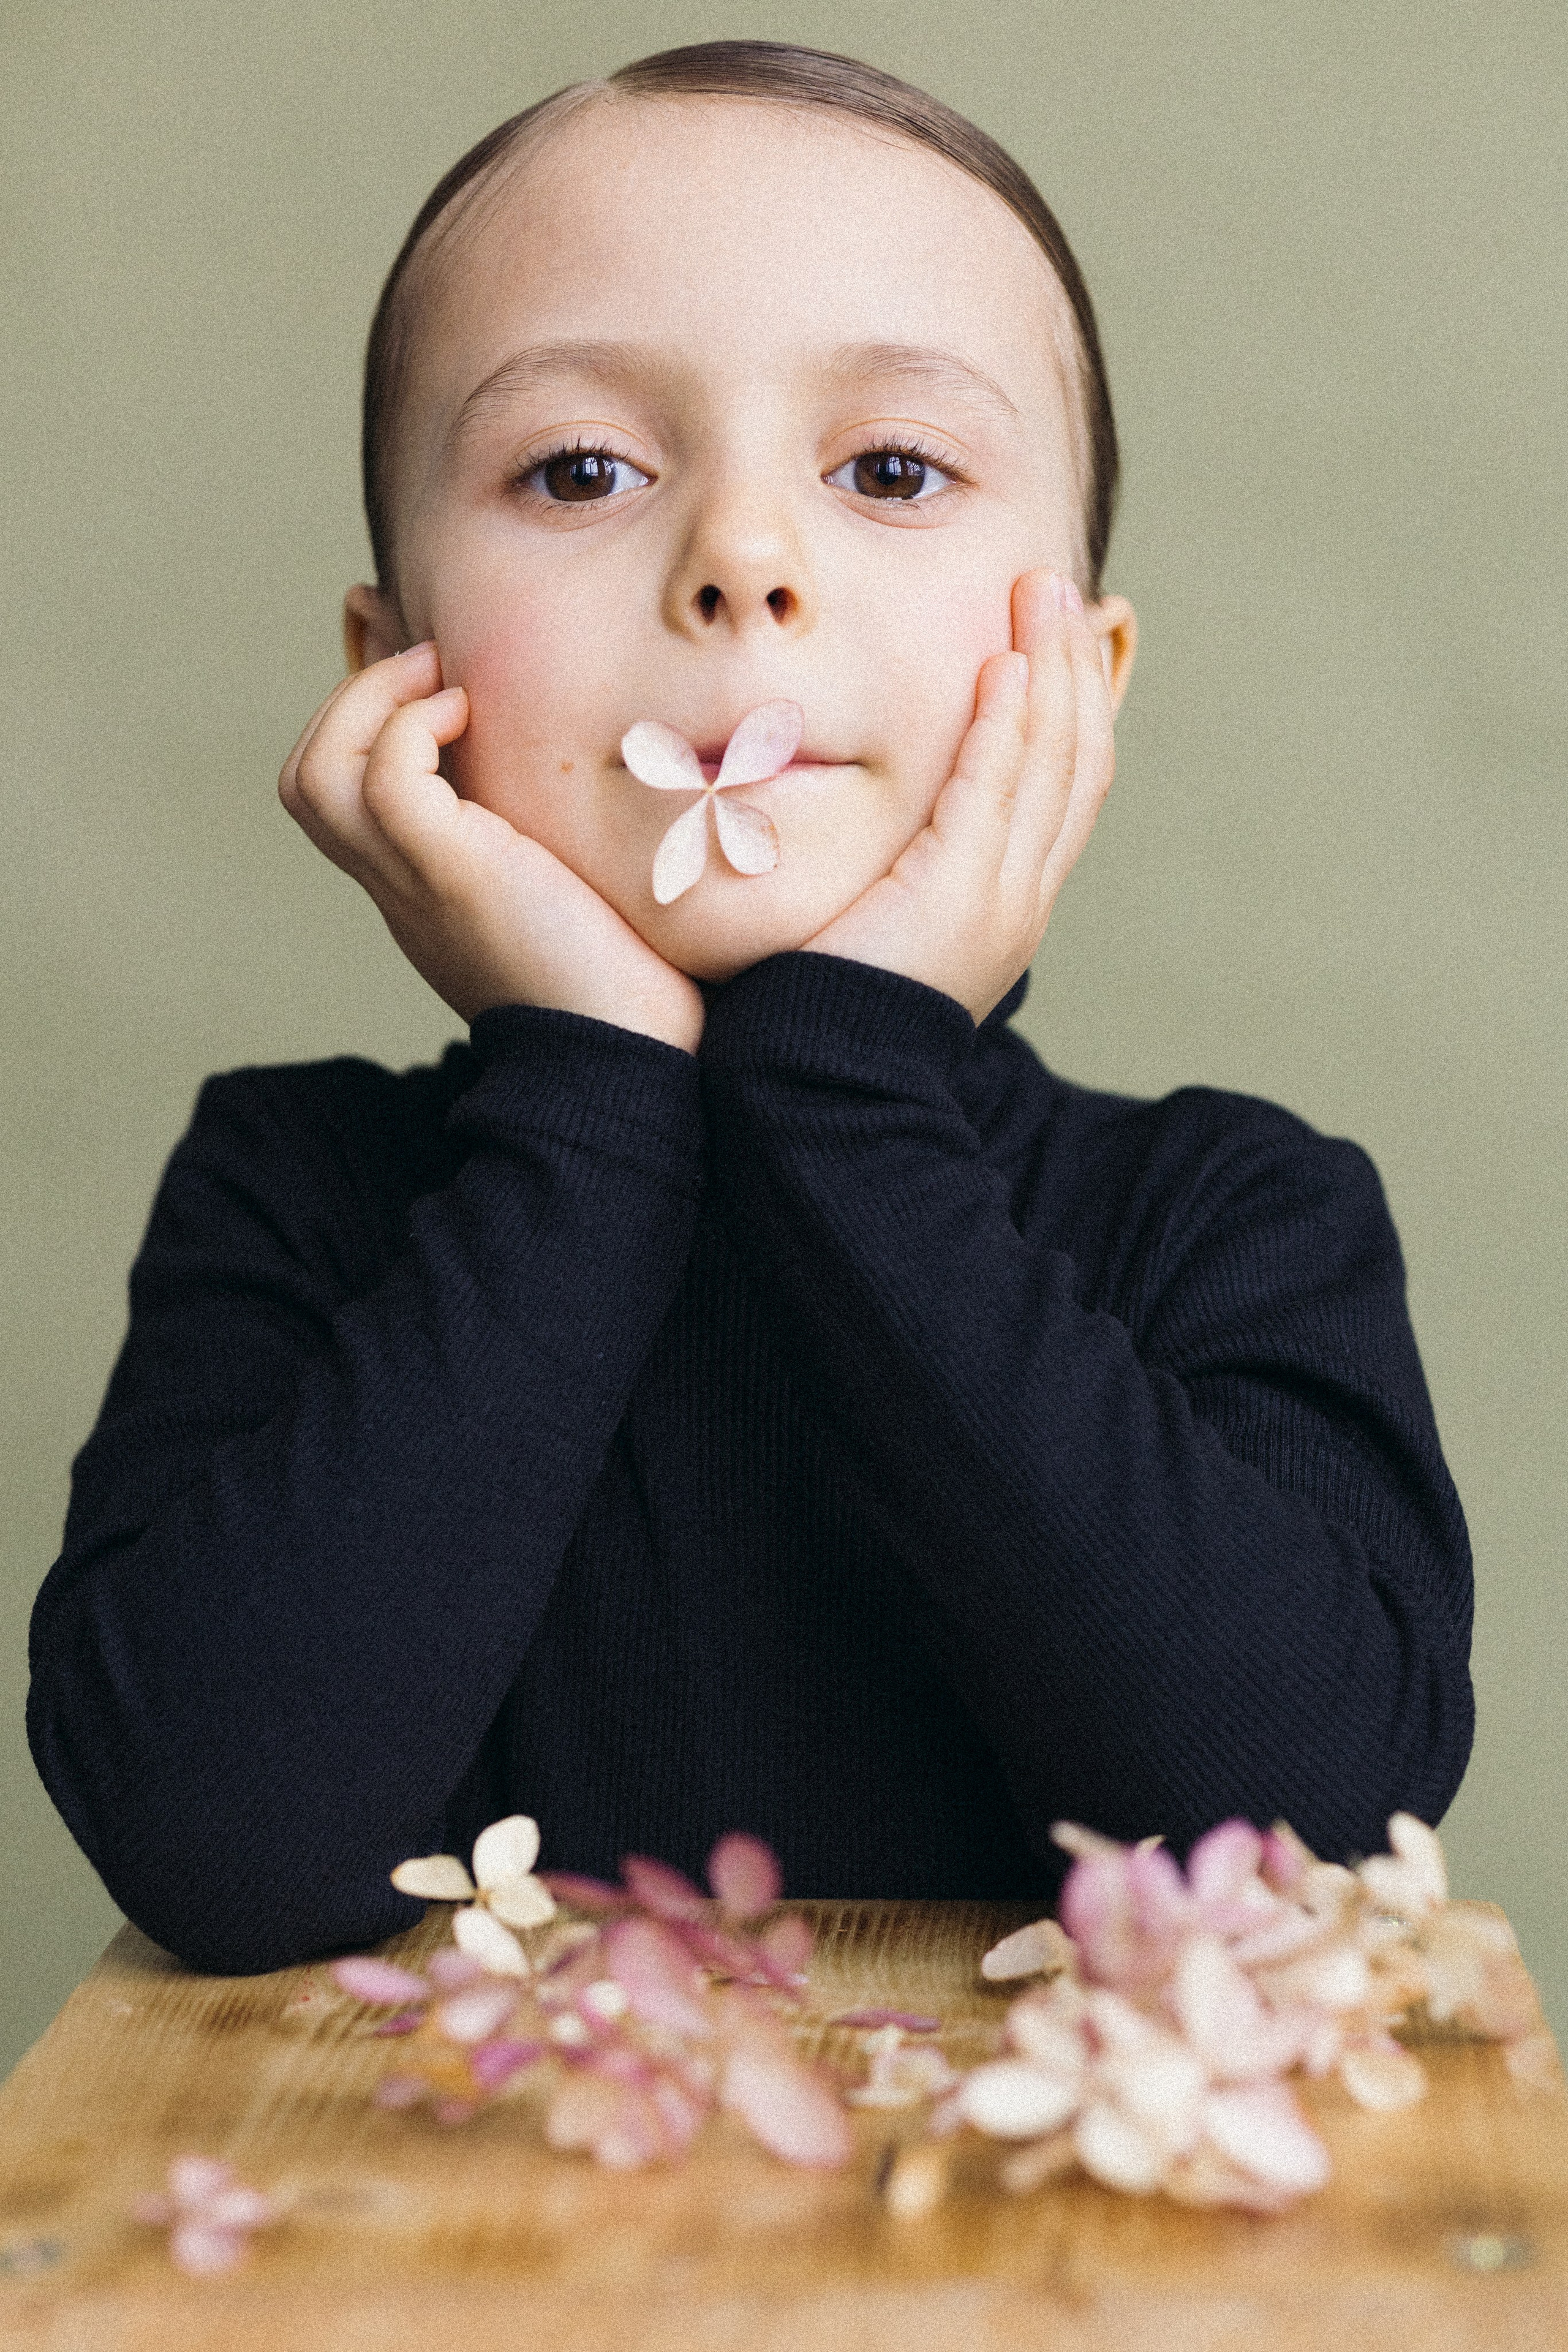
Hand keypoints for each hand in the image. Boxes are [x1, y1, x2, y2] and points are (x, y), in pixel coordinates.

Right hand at [279, 643, 705, 1051]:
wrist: (637, 1057)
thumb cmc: (631, 982)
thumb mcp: (571, 890)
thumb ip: (546, 841)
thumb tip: (585, 773)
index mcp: (424, 890)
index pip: (343, 799)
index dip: (366, 725)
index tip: (437, 680)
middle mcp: (404, 889)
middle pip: (308, 782)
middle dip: (353, 699)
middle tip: (433, 664)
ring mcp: (418, 885)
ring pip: (317, 777)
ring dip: (369, 702)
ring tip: (445, 679)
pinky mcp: (452, 877)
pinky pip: (385, 782)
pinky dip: (413, 727)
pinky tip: (472, 714)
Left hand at [804, 571, 1122, 1022]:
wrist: (818, 1088)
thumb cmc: (821, 1007)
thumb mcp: (874, 916)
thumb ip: (895, 861)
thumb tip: (875, 812)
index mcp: (1007, 900)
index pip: (1064, 785)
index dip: (1071, 705)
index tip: (1057, 636)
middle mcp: (1021, 896)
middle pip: (1077, 761)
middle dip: (1073, 668)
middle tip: (1056, 589)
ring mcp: (1001, 898)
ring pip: (1052, 764)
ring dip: (1050, 670)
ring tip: (1041, 596)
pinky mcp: (960, 896)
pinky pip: (996, 793)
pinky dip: (1006, 726)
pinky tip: (1004, 667)